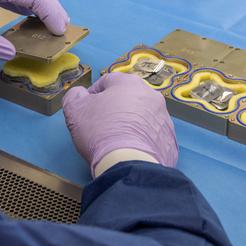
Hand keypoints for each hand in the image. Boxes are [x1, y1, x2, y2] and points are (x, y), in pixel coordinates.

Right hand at [62, 72, 178, 173]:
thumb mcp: (75, 110)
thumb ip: (75, 96)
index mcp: (129, 83)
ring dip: (130, 124)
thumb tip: (80, 95)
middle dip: (114, 109)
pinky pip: (152, 137)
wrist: (129, 164)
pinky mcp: (170, 140)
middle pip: (128, 98)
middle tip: (101, 126)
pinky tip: (131, 151)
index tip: (87, 110)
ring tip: (117, 141)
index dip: (93, 95)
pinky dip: (142, 141)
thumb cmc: (101, 131)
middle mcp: (151, 96)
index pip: (107, 81)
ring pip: (142, 117)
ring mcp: (164, 119)